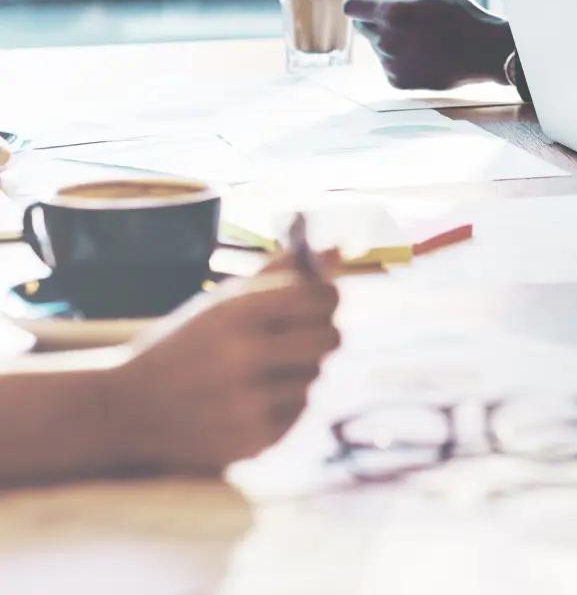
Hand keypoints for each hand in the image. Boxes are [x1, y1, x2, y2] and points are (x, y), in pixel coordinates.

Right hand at [105, 267, 339, 473]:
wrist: (122, 411)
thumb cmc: (181, 346)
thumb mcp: (220, 302)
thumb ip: (280, 272)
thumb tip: (339, 249)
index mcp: (236, 313)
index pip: (319, 297)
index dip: (327, 296)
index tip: (319, 301)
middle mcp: (243, 357)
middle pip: (329, 338)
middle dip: (323, 333)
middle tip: (303, 335)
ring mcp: (248, 404)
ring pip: (314, 376)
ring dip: (298, 371)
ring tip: (258, 372)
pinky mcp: (252, 442)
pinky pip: (298, 411)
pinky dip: (284, 403)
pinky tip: (249, 400)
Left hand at [343, 0, 512, 88]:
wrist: (485, 52)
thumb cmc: (459, 13)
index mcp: (392, 15)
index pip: (351, 6)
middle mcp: (386, 43)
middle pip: (361, 27)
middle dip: (377, 17)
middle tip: (409, 15)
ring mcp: (391, 66)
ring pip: (376, 46)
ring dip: (389, 37)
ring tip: (423, 36)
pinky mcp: (398, 82)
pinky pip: (387, 64)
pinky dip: (399, 57)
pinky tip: (424, 52)